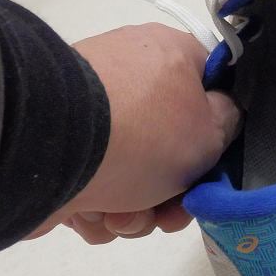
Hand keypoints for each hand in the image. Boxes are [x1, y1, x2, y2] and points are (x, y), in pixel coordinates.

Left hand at [28, 23, 239, 242]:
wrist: (46, 152)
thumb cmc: (144, 134)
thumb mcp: (211, 132)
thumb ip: (228, 122)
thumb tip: (219, 113)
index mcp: (172, 55)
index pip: (211, 91)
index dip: (219, 138)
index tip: (213, 173)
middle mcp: (130, 76)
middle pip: (171, 145)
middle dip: (173, 193)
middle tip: (166, 216)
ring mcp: (90, 113)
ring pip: (133, 172)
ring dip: (136, 209)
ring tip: (122, 219)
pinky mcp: (58, 148)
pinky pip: (95, 182)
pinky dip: (99, 207)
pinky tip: (95, 215)